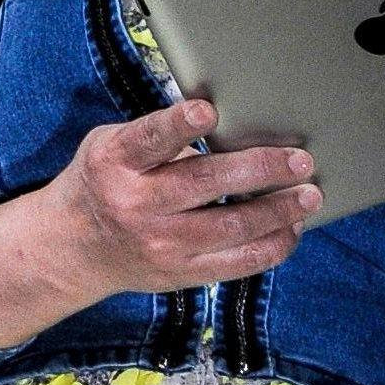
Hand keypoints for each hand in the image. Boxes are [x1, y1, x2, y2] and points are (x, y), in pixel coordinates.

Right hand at [48, 99, 320, 294]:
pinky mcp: (181, 274)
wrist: (74, 247)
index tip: (207, 110)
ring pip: (231, 226)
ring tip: (310, 194)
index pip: (149, 140)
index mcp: (115, 162)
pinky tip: (291, 228)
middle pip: (205, 183)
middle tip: (300, 159)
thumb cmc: (103, 180)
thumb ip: (158, 138)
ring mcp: (161, 244)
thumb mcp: (110, 145)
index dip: (178, 125)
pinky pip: (238, 264)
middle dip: (260, 169)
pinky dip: (272, 246)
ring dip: (279, 210)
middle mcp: (136, 204)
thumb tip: (230, 128)